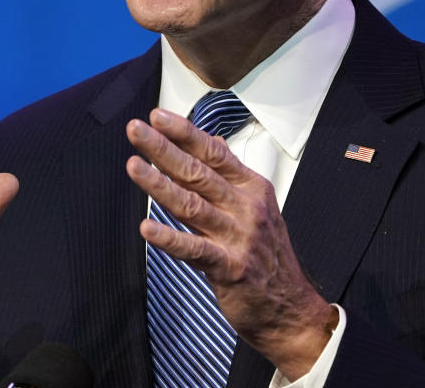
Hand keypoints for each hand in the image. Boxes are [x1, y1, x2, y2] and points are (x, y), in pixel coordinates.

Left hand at [126, 109, 337, 380]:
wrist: (291, 309)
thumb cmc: (266, 255)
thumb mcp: (257, 206)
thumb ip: (230, 174)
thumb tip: (209, 138)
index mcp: (252, 188)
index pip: (214, 152)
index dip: (184, 133)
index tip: (157, 116)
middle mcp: (247, 207)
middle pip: (198, 172)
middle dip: (164, 148)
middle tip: (136, 129)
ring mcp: (239, 237)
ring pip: (192, 205)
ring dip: (159, 185)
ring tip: (133, 166)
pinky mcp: (231, 268)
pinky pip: (195, 250)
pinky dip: (169, 239)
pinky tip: (146, 228)